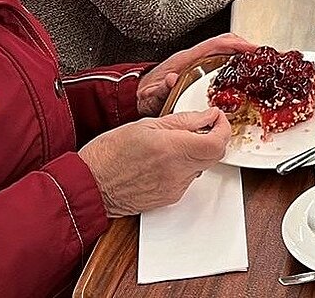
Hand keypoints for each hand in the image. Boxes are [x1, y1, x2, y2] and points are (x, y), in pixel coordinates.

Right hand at [79, 109, 231, 216]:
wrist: (92, 184)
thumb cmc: (109, 153)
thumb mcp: (145, 125)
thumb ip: (182, 120)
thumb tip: (206, 116)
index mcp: (171, 149)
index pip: (217, 142)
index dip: (223, 128)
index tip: (217, 118)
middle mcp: (177, 172)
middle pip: (214, 156)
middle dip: (212, 138)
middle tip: (199, 126)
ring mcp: (175, 188)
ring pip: (200, 166)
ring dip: (194, 152)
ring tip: (170, 143)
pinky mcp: (170, 199)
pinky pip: (187, 179)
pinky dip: (181, 166)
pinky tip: (161, 159)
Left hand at [136, 34, 255, 115]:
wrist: (137, 95)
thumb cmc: (147, 94)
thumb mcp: (152, 94)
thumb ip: (161, 88)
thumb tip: (172, 79)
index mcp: (186, 60)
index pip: (215, 45)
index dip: (235, 44)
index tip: (252, 48)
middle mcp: (193, 58)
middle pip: (223, 44)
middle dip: (244, 46)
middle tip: (263, 56)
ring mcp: (196, 63)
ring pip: (223, 51)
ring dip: (241, 53)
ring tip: (259, 62)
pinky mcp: (197, 71)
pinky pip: (220, 61)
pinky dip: (234, 62)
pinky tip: (243, 72)